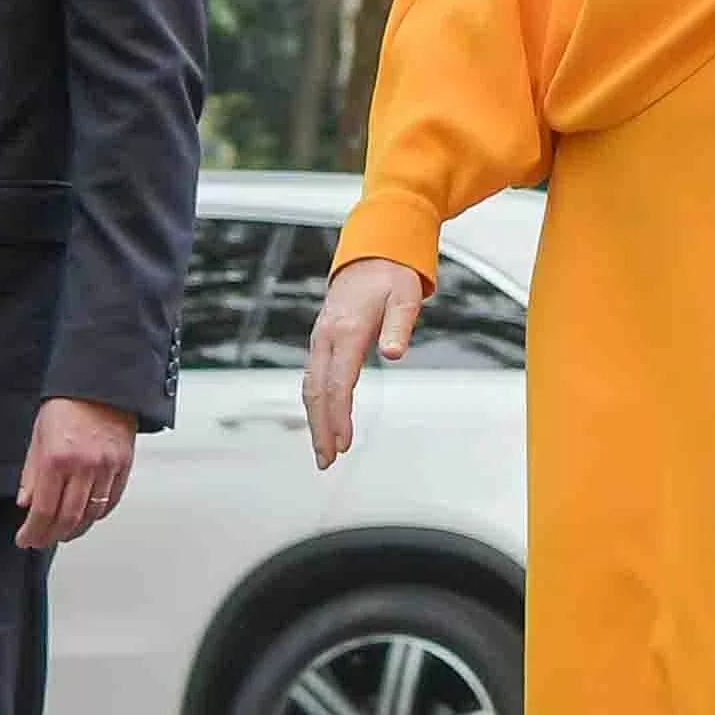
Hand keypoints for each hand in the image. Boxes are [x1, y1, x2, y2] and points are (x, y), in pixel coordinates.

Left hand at [17, 398, 137, 551]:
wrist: (100, 383)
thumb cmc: (67, 404)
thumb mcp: (38, 438)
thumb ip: (31, 474)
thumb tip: (27, 503)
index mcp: (57, 459)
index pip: (44, 511)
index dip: (33, 532)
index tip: (26, 539)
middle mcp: (84, 466)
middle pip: (68, 519)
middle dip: (51, 536)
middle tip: (41, 540)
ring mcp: (106, 467)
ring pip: (91, 515)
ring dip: (74, 530)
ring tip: (61, 532)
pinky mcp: (123, 465)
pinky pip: (110, 502)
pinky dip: (96, 515)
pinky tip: (85, 517)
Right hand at [305, 258, 423, 471]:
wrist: (372, 254)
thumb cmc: (390, 275)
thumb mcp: (405, 297)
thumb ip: (398, 327)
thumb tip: (393, 353)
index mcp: (346, 330)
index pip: (338, 383)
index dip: (339, 416)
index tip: (344, 442)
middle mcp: (327, 336)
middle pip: (316, 391)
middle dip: (319, 428)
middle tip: (326, 460)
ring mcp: (321, 338)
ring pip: (310, 386)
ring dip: (314, 420)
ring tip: (323, 450)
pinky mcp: (322, 340)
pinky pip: (313, 376)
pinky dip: (315, 403)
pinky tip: (321, 420)